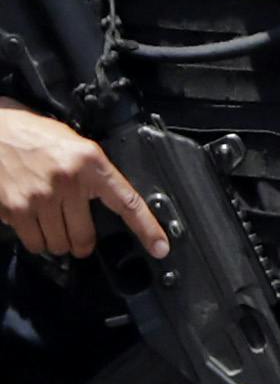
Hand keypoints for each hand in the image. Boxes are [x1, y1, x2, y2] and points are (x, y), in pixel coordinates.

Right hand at [0, 103, 164, 261]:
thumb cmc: (32, 135)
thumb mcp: (73, 144)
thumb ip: (92, 172)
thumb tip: (107, 201)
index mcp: (90, 163)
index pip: (126, 202)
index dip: (147, 229)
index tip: (159, 247)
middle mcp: (68, 181)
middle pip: (86, 236)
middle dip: (82, 243)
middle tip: (78, 239)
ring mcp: (40, 197)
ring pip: (59, 244)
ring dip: (57, 242)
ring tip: (50, 224)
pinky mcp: (15, 209)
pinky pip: (33, 242)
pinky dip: (34, 239)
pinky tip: (31, 221)